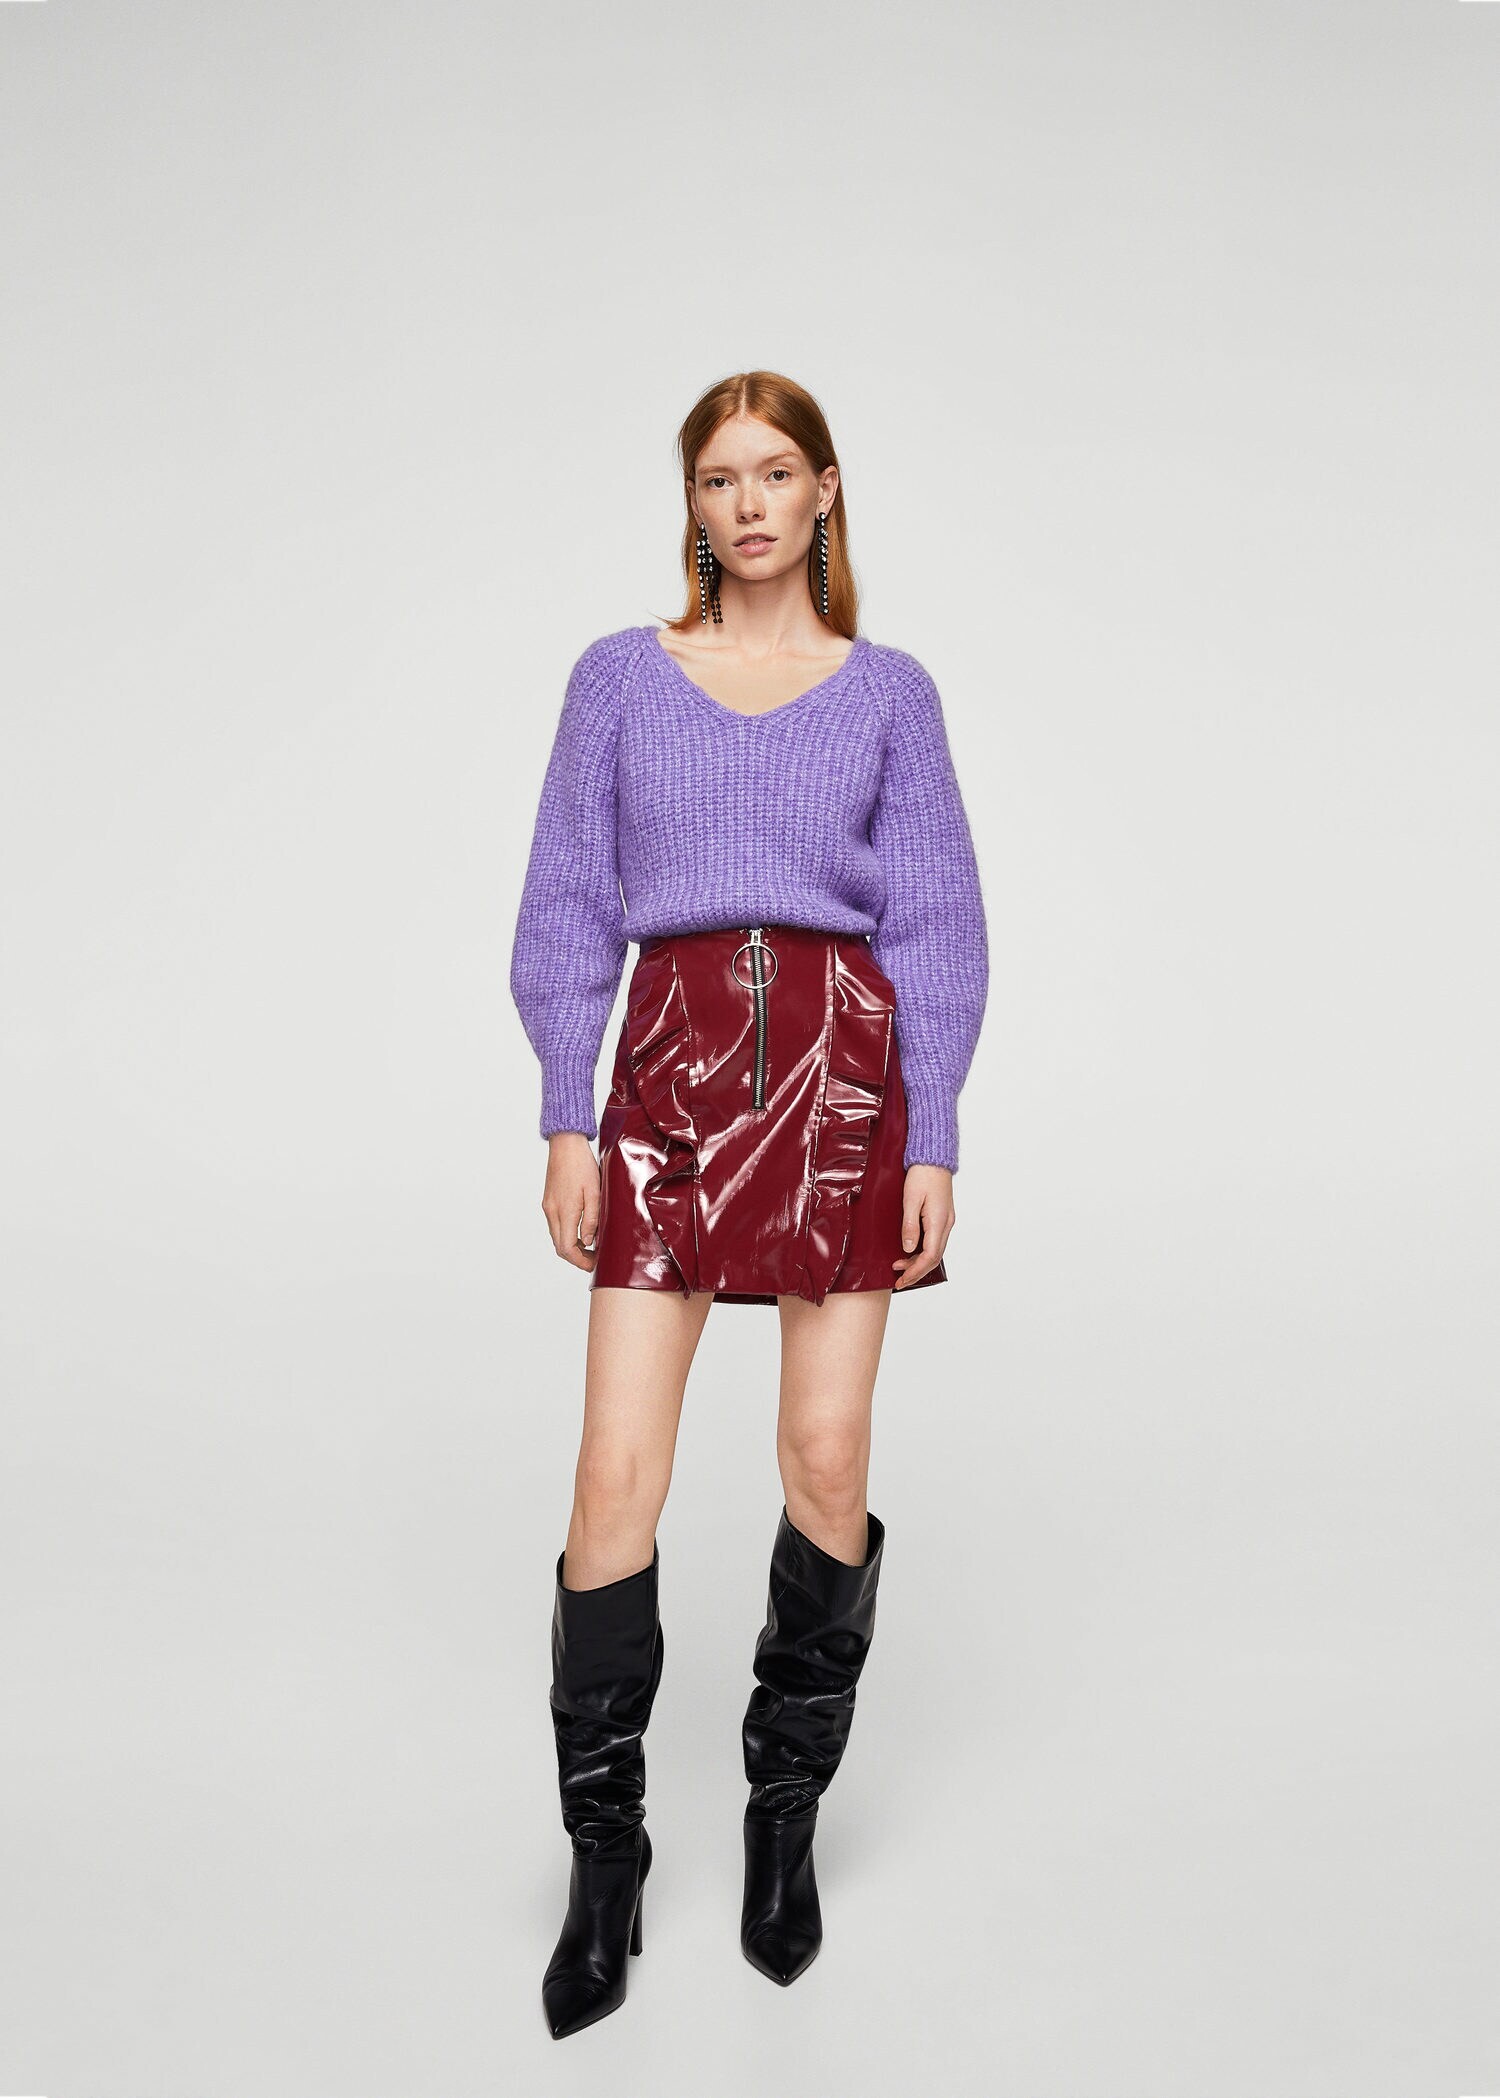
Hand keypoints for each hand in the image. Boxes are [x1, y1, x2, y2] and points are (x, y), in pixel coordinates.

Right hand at [542, 1133, 601, 1271]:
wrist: (565, 1145)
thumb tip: (589, 1241)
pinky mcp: (548, 1202)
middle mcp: (552, 1212)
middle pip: (560, 1246)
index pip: (567, 1248)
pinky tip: (581, 1231)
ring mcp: (548, 1207)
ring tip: (590, 1246)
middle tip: (594, 1258)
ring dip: (571, 1246)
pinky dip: (567, 1234)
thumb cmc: (582, 1165)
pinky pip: (555, 1225)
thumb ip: (592, 1219)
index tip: (594, 1263)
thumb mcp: (594, 1192)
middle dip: (576, 1257)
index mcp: (564, 1211)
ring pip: (557, 1237)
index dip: (580, 1261)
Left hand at [891, 1164, 954, 1289]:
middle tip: (899, 1280)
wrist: (934, 1158)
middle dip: (916, 1271)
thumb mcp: (911, 1200)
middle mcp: (946, 1224)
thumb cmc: (922, 1175)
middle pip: (934, 1258)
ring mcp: (946, 1221)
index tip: (901, 1279)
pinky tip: (911, 1252)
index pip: (929, 1256)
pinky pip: (935, 1241)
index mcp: (939, 1222)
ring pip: (935, 1250)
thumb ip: (910, 1226)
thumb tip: (907, 1249)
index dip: (915, 1271)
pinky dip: (923, 1251)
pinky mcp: (943, 1217)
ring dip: (919, 1262)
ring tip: (900, 1267)